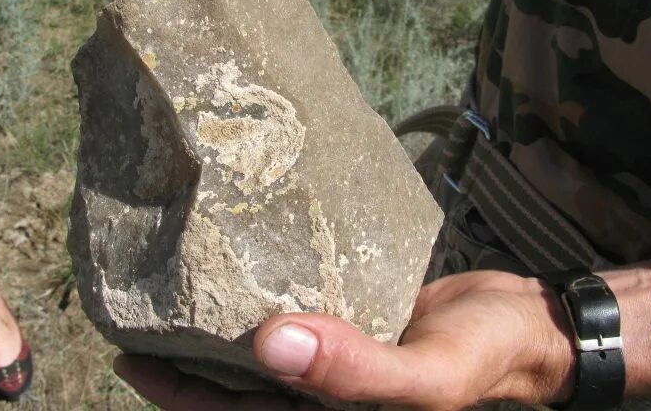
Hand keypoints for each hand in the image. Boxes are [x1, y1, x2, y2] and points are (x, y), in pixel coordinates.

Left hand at [114, 271, 574, 409]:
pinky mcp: (345, 313)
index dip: (178, 394)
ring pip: (259, 340)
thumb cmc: (481, 359)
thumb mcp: (425, 380)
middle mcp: (318, 388)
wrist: (523, 321)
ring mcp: (330, 350)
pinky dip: (264, 287)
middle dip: (182, 353)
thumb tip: (270, 345)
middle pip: (233, 378)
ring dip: (218, 318)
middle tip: (136, 310)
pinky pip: (294, 303)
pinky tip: (242, 257)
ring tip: (175, 278)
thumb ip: (354, 372)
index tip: (128, 356)